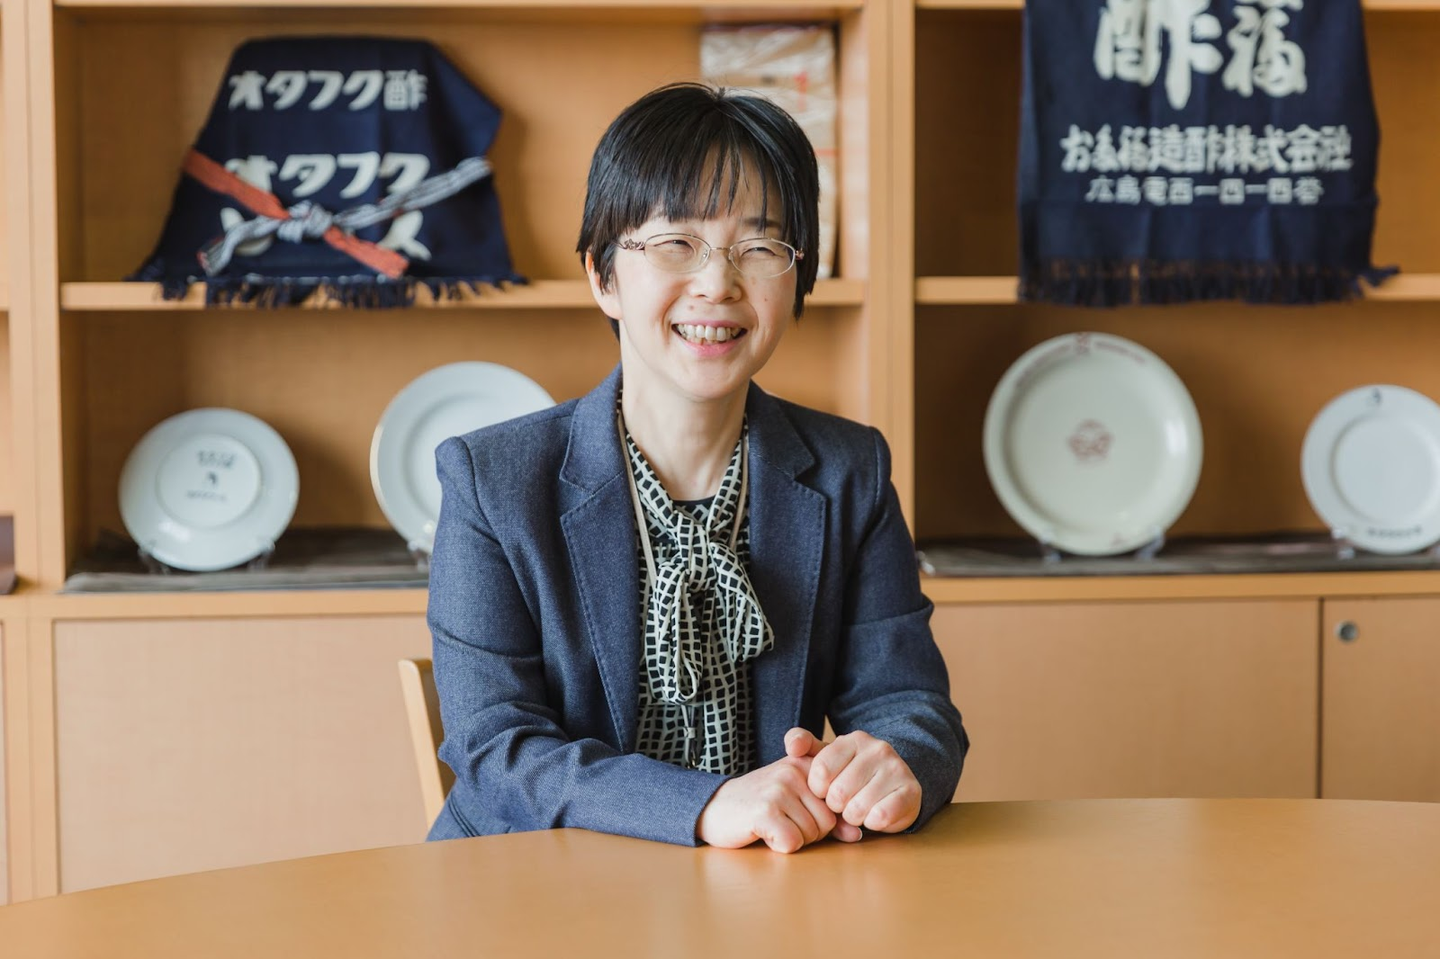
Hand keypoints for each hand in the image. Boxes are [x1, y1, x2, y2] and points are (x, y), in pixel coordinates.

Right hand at [696, 755, 838, 853]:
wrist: (713, 808)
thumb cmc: (759, 806)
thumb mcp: (795, 803)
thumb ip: (828, 816)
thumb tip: (856, 835)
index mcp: (805, 764)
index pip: (837, 804)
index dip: (823, 821)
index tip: (798, 815)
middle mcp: (793, 771)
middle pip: (828, 822)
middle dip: (809, 833)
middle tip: (782, 823)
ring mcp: (778, 789)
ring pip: (811, 834)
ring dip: (793, 839)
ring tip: (772, 825)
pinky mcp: (764, 810)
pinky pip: (792, 843)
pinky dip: (779, 846)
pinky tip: (763, 833)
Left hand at [785, 728, 921, 834]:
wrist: (894, 786)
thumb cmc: (851, 775)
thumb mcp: (825, 758)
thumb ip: (803, 745)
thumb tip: (792, 746)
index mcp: (853, 739)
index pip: (820, 771)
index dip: (818, 790)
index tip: (825, 790)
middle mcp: (877, 749)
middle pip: (838, 793)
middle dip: (836, 806)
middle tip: (845, 803)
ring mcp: (897, 768)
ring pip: (858, 808)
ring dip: (854, 817)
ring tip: (860, 808)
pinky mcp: (911, 791)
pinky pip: (880, 817)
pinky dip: (873, 823)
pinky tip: (875, 815)